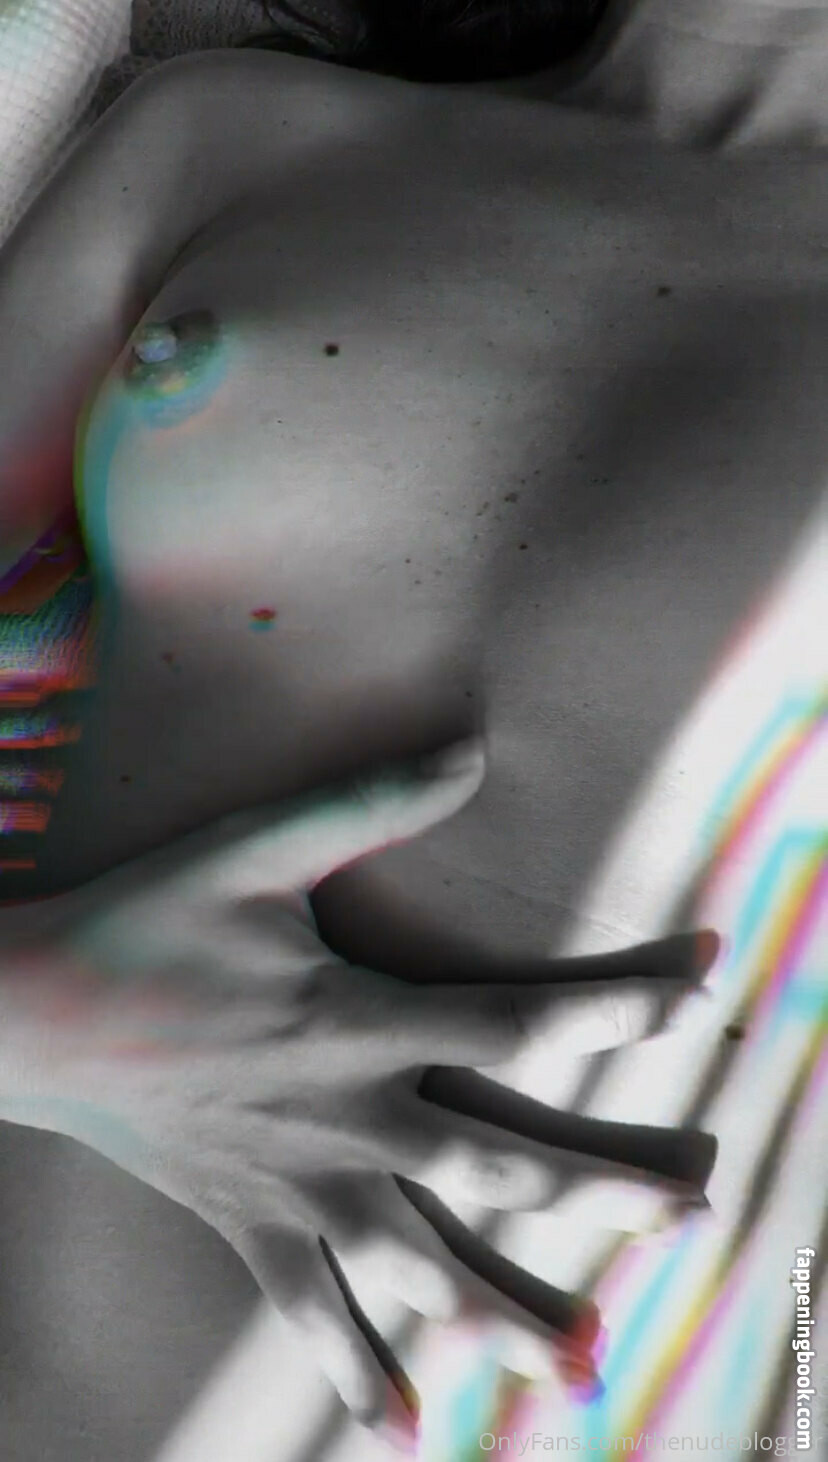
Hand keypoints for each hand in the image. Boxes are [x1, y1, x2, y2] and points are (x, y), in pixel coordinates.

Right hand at [0, 739, 719, 1447]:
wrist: (35, 1014)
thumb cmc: (147, 921)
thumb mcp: (256, 849)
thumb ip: (368, 804)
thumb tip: (468, 748)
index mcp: (358, 1015)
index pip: (519, 1019)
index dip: (618, 1007)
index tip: (696, 991)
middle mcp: (346, 1112)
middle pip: (502, 1163)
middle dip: (605, 1184)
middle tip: (691, 1201)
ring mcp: (297, 1183)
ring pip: (424, 1265)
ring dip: (510, 1310)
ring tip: (587, 1354)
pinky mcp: (248, 1224)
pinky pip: (308, 1314)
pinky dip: (352, 1372)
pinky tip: (402, 1429)